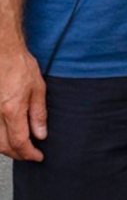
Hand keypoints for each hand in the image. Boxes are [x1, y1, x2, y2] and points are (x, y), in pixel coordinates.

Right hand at [0, 44, 46, 160]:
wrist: (2, 52)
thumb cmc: (19, 65)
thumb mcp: (38, 88)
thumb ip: (38, 114)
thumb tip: (41, 134)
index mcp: (12, 110)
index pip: (20, 142)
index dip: (29, 153)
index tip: (38, 156)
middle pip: (4, 146)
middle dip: (18, 154)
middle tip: (30, 154)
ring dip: (6, 149)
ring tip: (20, 148)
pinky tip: (6, 136)